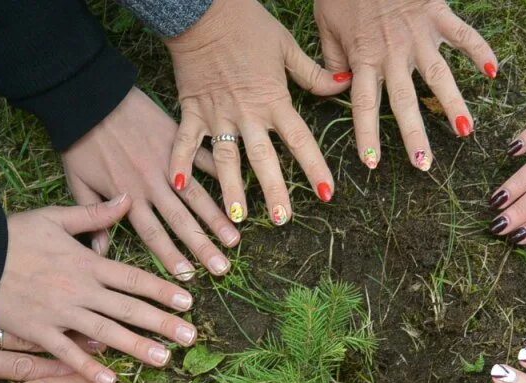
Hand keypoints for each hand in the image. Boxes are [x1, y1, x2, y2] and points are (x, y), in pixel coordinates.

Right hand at [0, 196, 197, 382]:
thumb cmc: (13, 234)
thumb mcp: (55, 216)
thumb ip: (95, 214)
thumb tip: (128, 198)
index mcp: (87, 263)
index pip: (134, 279)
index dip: (164, 291)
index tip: (188, 302)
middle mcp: (79, 290)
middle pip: (129, 309)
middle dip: (162, 324)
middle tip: (191, 338)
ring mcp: (59, 313)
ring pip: (106, 333)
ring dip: (136, 348)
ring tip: (164, 360)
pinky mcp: (38, 331)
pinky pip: (66, 353)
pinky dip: (88, 367)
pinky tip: (110, 381)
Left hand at [62, 87, 238, 279]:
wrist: (87, 95)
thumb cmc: (78, 140)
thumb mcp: (76, 183)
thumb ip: (91, 218)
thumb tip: (100, 253)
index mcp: (127, 197)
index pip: (152, 234)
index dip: (171, 257)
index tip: (189, 277)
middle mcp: (151, 184)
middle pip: (180, 222)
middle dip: (202, 247)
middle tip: (222, 269)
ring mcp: (168, 161)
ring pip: (197, 197)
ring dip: (217, 219)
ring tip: (235, 240)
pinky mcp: (177, 138)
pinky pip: (203, 160)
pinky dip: (221, 175)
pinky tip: (239, 191)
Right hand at [165, 0, 348, 225]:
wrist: (203, 10)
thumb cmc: (248, 26)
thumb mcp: (286, 47)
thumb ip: (314, 74)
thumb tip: (346, 84)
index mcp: (273, 100)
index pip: (300, 139)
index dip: (314, 167)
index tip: (327, 193)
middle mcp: (246, 113)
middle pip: (263, 158)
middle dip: (273, 190)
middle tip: (282, 219)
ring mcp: (217, 114)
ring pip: (225, 158)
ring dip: (231, 189)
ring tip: (237, 218)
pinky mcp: (191, 110)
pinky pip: (185, 142)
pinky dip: (180, 164)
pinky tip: (179, 188)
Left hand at [315, 0, 495, 169]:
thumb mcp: (325, 24)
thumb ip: (332, 60)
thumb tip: (338, 89)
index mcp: (363, 57)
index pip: (364, 104)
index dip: (367, 134)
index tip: (371, 163)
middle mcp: (392, 52)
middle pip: (404, 100)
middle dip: (414, 135)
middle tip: (424, 164)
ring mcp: (418, 35)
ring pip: (438, 75)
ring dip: (452, 104)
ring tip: (465, 132)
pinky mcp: (437, 14)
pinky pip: (463, 35)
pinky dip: (480, 51)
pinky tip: (494, 71)